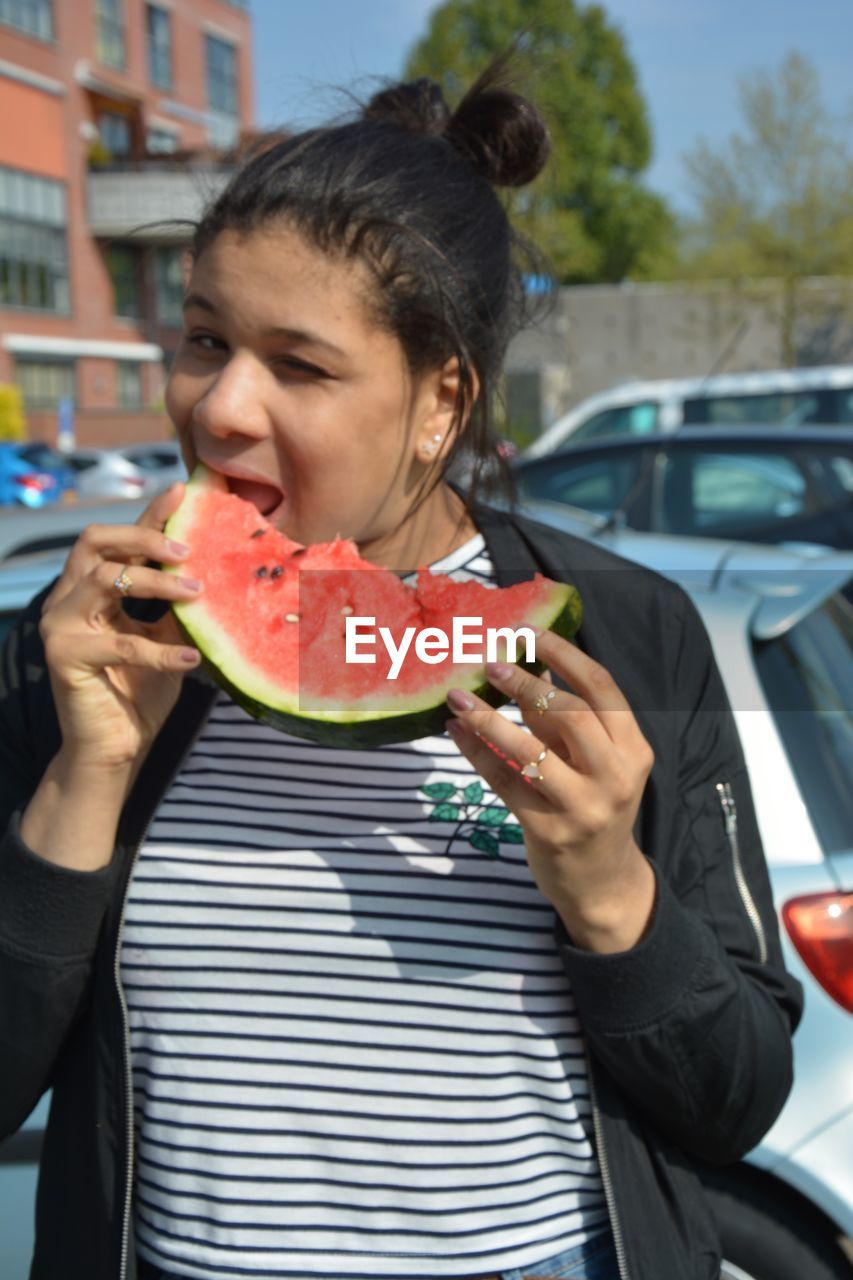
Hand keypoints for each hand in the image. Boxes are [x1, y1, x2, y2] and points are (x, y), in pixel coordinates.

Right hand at [38, 483, 203, 772]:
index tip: (183, 490)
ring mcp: (60, 626)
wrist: (113, 750)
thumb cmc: (140, 692)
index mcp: (91, 590)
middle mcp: (68, 600)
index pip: (120, 541)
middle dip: (142, 535)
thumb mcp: (166, 638)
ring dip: (155, 582)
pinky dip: (160, 650)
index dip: (149, 514)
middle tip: (187, 548)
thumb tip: (216, 569)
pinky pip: (119, 642)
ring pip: (104, 579)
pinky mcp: (63, 657)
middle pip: (95, 541)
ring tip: (197, 593)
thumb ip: (177, 605)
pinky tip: (192, 658)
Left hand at [445, 629, 655, 952]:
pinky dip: (476, 753)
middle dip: (526, 685)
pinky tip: (456, 731)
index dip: (564, 654)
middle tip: (489, 663)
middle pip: (571, 716)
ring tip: (457, 698)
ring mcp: (583, 807)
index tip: (526, 631)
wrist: (600, 879)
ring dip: (488, 720)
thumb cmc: (592, 802)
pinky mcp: (549, 831)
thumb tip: (528, 661)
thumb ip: (563, 716)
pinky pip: (505, 782)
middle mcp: (615, 776)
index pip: (602, 688)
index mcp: (633, 748)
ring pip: (531, 753)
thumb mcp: (592, 758)